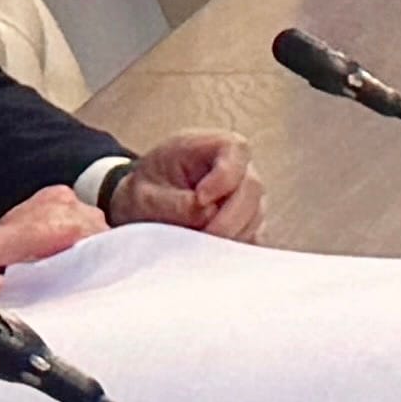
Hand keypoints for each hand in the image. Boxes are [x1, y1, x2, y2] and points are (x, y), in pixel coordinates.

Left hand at [111, 132, 269, 238]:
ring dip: (231, 235)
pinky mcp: (247, 224)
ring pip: (256, 216)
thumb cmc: (145, 193)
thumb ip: (173, 202)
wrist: (144, 210)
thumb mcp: (145, 195)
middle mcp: (237, 169)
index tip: (201, 198)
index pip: (235, 150)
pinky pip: (254, 237)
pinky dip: (235, 249)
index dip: (225, 176)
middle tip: (204, 236)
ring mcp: (246, 197)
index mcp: (210, 146)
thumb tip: (207, 214)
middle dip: (230, 217)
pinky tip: (210, 255)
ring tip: (199, 247)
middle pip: (252, 188)